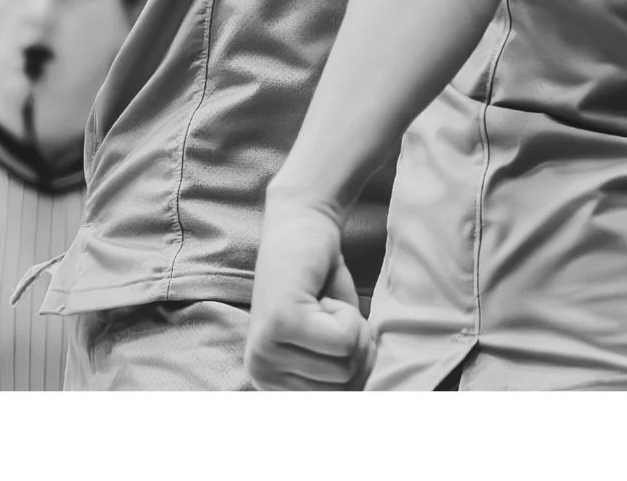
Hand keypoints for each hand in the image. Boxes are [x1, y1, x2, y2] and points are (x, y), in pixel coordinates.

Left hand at [245, 192, 372, 390]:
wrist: (304, 224)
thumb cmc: (322, 284)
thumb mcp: (329, 342)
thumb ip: (342, 373)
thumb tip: (364, 398)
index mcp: (271, 385)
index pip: (338, 401)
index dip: (353, 361)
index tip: (332, 330)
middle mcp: (261, 373)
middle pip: (345, 386)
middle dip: (355, 345)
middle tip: (331, 312)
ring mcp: (266, 349)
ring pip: (346, 363)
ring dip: (352, 325)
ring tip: (325, 303)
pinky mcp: (282, 321)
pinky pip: (344, 339)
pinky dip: (349, 312)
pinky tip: (323, 294)